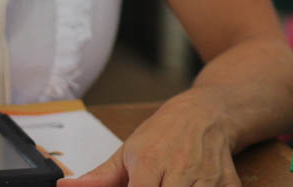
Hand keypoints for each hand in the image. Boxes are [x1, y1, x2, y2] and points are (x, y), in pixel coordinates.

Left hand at [58, 93, 240, 185]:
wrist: (207, 112)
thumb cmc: (164, 132)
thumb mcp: (128, 150)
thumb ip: (99, 177)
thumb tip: (65, 186)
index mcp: (149, 161)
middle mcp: (179, 170)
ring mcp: (206, 178)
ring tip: (167, 184)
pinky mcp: (228, 184)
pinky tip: (193, 186)